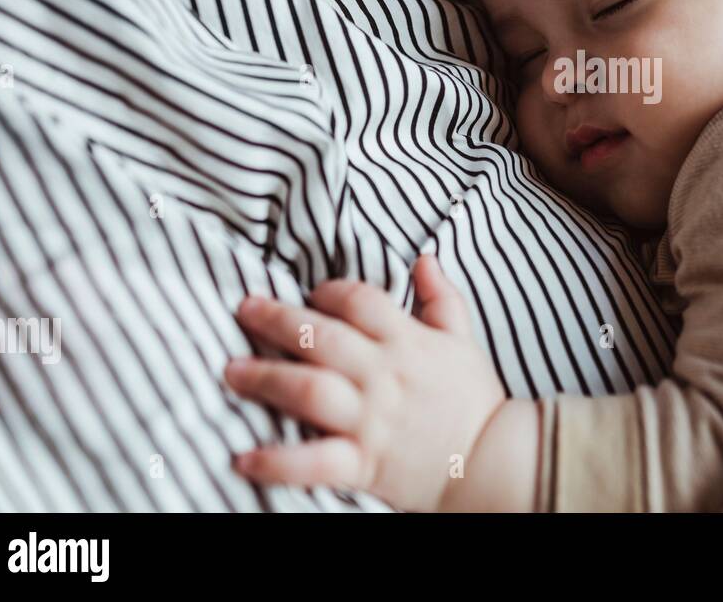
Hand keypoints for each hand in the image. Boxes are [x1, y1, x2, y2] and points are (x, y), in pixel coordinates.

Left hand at [225, 255, 504, 511]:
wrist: (492, 463)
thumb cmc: (475, 400)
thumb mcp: (463, 339)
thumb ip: (441, 298)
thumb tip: (423, 258)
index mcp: (407, 342)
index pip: (359, 301)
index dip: (329, 291)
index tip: (309, 294)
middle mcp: (383, 376)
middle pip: (322, 337)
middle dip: (277, 320)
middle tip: (244, 310)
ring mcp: (370, 420)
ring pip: (308, 391)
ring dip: (265, 379)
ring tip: (230, 371)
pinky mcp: (363, 464)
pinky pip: (313, 462)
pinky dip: (276, 462)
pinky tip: (243, 457)